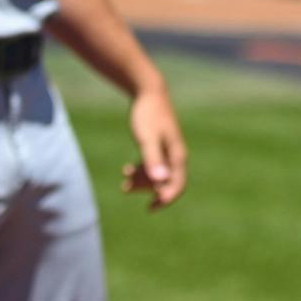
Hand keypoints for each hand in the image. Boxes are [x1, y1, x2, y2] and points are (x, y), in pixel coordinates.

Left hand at [121, 84, 187, 210]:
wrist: (149, 92)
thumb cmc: (149, 114)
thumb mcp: (147, 138)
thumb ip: (153, 159)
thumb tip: (161, 181)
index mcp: (177, 155)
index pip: (178, 184)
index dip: (166, 198)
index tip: (151, 207)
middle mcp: (175, 155)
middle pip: (166, 182)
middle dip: (147, 189)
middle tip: (126, 189)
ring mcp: (168, 151)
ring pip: (158, 175)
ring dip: (142, 182)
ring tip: (123, 184)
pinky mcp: (159, 146)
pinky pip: (153, 166)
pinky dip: (140, 171)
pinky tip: (126, 170)